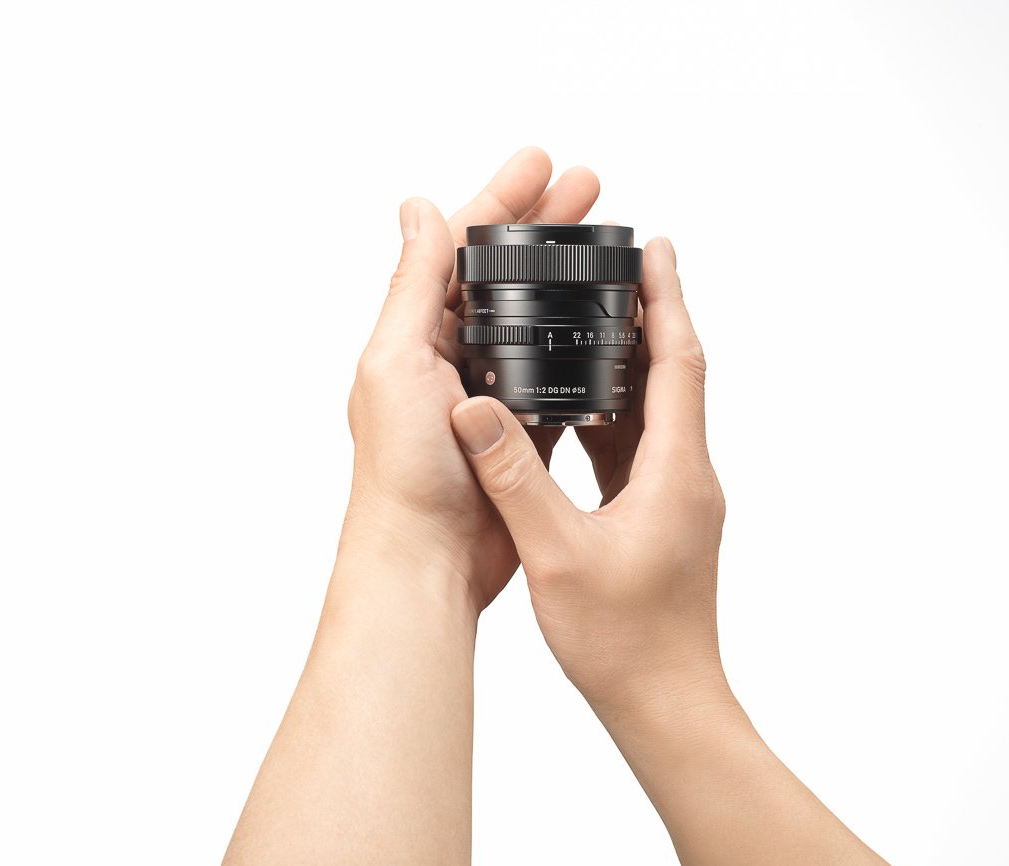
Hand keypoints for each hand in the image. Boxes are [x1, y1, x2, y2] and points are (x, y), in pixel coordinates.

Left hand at [342, 148, 599, 608]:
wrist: (428, 560)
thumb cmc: (403, 472)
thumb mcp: (398, 362)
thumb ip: (413, 285)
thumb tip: (417, 206)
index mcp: (415, 333)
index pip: (463, 247)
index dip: (505, 200)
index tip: (545, 162)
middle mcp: (448, 358)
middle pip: (506, 275)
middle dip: (547, 226)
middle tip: (592, 186)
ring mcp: (488, 394)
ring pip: (535, 321)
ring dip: (568, 281)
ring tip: (610, 249)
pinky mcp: (519, 432)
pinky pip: (554, 376)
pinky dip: (579, 347)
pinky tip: (609, 326)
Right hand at [449, 237, 727, 703]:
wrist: (666, 701)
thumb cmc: (624, 640)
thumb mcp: (556, 552)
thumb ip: (514, 475)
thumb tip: (474, 409)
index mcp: (676, 471)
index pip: (679, 362)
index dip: (666, 299)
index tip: (654, 245)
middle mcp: (687, 475)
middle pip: (672, 375)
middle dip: (647, 316)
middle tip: (614, 267)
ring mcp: (677, 497)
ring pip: (655, 411)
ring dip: (628, 363)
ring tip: (590, 320)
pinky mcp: (660, 517)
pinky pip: (639, 447)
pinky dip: (612, 414)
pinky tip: (576, 408)